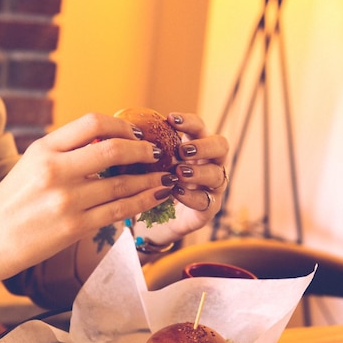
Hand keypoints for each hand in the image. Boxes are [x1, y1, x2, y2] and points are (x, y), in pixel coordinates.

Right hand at [0, 113, 176, 278]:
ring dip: (149, 179)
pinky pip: (118, 210)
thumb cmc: (10, 201)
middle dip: (143, 151)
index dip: (121, 125)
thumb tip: (107, 143)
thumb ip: (65, 152)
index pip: (92, 123)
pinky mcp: (75, 227)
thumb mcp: (31, 164)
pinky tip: (155, 195)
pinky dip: (142, 201)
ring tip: (166, 176)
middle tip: (157, 154)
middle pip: (113, 150)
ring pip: (122, 183)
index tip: (135, 134)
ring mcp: (66, 200)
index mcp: (44, 148)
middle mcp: (55, 170)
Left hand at [140, 112, 228, 241]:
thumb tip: (122, 128)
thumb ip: (144, 149)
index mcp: (195, 147)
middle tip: (182, 151)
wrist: (153, 223)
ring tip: (178, 173)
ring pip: (217, 175)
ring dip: (198, 172)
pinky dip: (192, 196)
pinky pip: (207, 201)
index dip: (189, 122)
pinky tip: (177, 193)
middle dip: (204, 146)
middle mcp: (209, 164)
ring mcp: (212, 187)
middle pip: (221, 146)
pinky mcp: (208, 209)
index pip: (199, 128)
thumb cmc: (150, 185)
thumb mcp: (145, 165)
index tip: (171, 119)